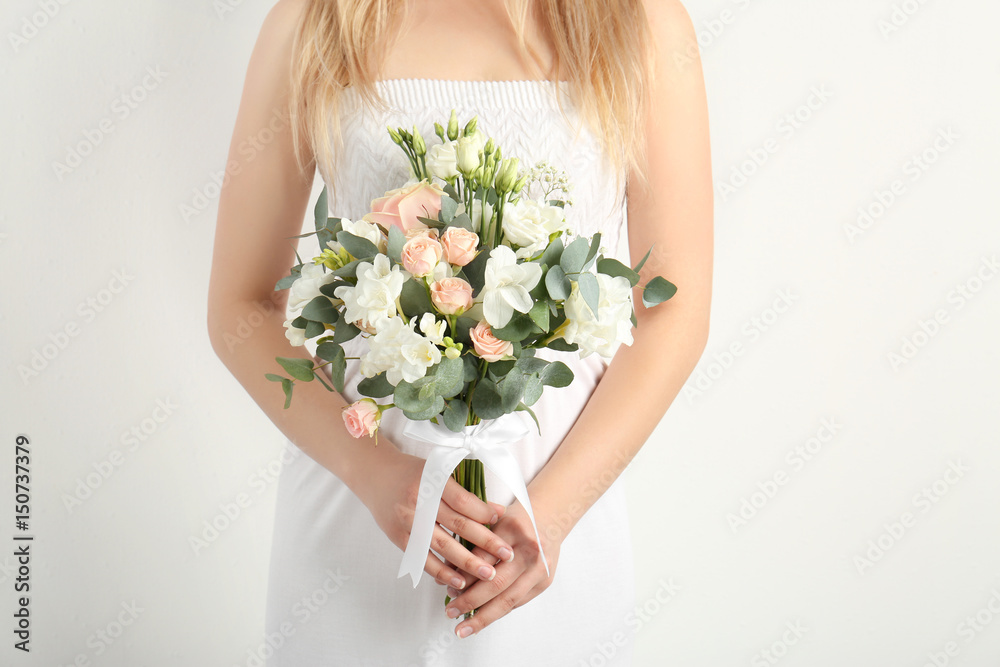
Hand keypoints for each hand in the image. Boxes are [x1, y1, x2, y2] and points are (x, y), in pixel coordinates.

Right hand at [352, 446, 515, 589]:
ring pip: (442, 545)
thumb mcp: (438, 473)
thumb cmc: (413, 473)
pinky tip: (459, 581)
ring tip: (489, 574)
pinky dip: (442, 571)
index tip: (502, 521)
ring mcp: (407, 520)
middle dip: (485, 541)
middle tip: (507, 554)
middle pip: (458, 524)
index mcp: (432, 480)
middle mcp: (419, 501)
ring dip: (468, 562)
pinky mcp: (398, 537)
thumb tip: (497, 512)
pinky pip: (423, 558)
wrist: (376, 475)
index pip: (463, 501)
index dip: (484, 512)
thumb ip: (464, 493)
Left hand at [441, 500, 561, 637]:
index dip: (463, 576)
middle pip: (496, 583)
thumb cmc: (517, 519)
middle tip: (450, 612)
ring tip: (464, 628)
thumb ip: (473, 543)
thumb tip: (447, 573)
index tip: (447, 589)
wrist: (551, 518)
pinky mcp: (545, 582)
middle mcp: (530, 550)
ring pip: (508, 599)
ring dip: (483, 617)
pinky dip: (498, 612)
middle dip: (470, 602)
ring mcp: (540, 568)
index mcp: (513, 529)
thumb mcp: (493, 520)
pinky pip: (517, 602)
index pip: (483, 559)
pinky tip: (483, 618)